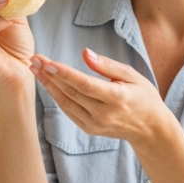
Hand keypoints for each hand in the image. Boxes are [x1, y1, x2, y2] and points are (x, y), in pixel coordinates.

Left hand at [30, 48, 180, 146]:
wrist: (150, 128)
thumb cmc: (143, 97)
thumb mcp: (132, 76)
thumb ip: (107, 65)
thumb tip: (85, 53)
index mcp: (116, 98)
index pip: (85, 85)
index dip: (64, 73)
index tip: (47, 62)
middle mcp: (104, 114)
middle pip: (71, 93)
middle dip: (49, 75)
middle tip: (34, 59)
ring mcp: (95, 124)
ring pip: (66, 103)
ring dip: (48, 85)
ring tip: (34, 69)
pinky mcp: (89, 129)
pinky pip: (69, 111)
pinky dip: (56, 96)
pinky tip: (47, 83)